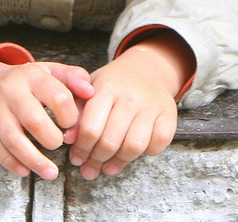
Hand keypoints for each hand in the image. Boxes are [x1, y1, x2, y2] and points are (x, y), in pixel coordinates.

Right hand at [0, 60, 94, 178]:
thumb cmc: (27, 81)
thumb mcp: (51, 71)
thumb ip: (74, 78)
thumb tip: (90, 92)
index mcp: (33, 76)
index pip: (58, 96)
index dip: (70, 116)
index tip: (71, 125)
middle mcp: (12, 91)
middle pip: (34, 120)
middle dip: (51, 139)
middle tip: (59, 145)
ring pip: (12, 138)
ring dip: (33, 160)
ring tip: (50, 173)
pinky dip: (11, 162)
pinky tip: (25, 171)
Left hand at [67, 33, 190, 178]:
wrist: (146, 69)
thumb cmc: (112, 84)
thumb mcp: (89, 88)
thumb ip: (76, 111)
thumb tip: (68, 139)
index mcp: (106, 87)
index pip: (90, 128)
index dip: (81, 149)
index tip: (76, 159)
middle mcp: (130, 96)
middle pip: (110, 141)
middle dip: (96, 160)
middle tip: (89, 169)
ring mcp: (151, 106)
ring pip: (134, 146)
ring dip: (119, 162)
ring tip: (108, 168)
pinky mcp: (169, 114)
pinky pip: (158, 143)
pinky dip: (147, 153)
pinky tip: (133, 152)